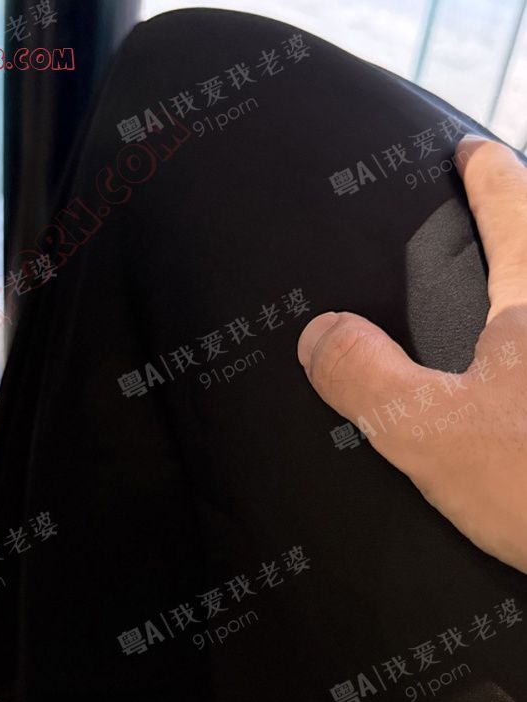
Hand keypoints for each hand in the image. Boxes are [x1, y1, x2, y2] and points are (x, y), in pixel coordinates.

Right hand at [297, 137, 526, 572]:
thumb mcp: (429, 432)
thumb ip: (365, 377)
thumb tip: (317, 332)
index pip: (513, 210)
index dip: (487, 175)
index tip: (468, 149)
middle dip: (525, 230)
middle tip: (496, 225)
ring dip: (520, 303)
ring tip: (497, 318)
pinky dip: (517, 369)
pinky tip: (506, 396)